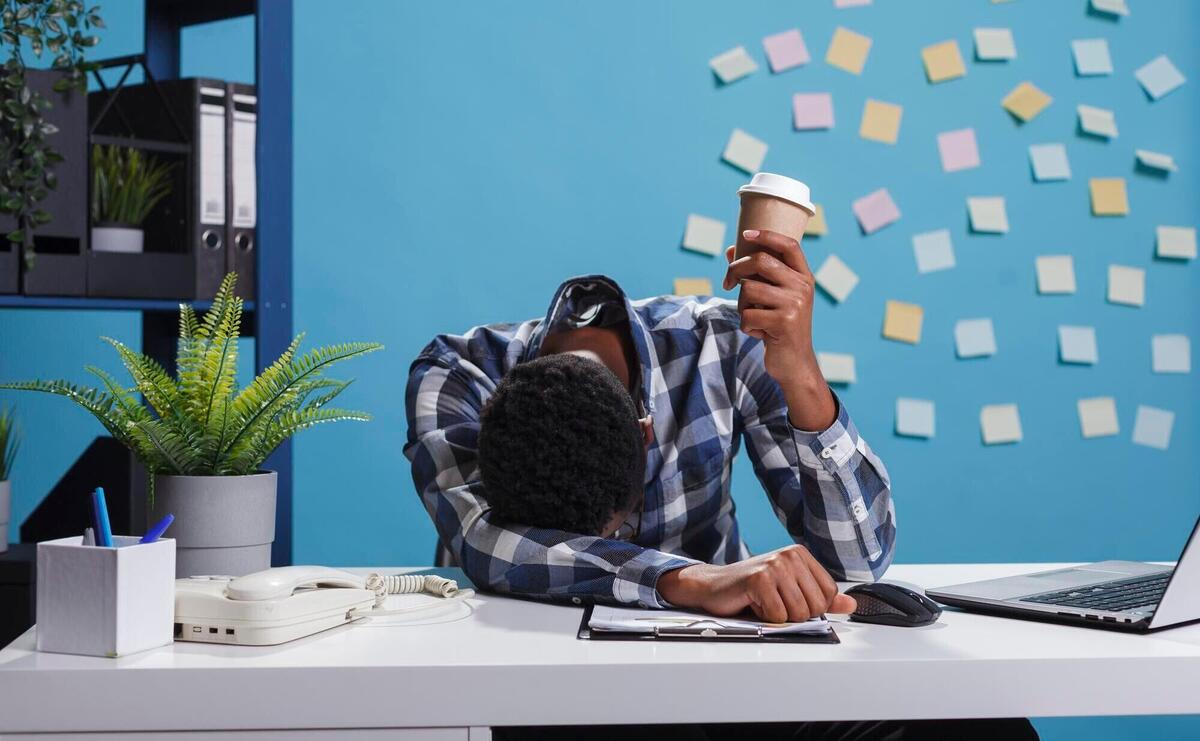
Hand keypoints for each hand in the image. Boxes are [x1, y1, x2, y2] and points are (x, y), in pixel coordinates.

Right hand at [657, 544, 856, 622]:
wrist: (713, 586)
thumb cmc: (752, 589)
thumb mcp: (791, 591)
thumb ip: (822, 598)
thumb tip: (851, 605)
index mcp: (801, 554)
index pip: (829, 594)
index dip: (813, 607)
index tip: (791, 601)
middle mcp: (789, 555)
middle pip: (815, 605)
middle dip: (796, 614)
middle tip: (775, 603)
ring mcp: (774, 564)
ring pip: (798, 613)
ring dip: (779, 617)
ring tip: (764, 602)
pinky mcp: (760, 578)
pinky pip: (778, 615)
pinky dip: (765, 618)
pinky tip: (753, 603)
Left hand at [721, 229, 834, 429]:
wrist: (795, 363)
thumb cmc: (780, 326)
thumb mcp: (774, 297)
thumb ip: (758, 274)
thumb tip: (732, 249)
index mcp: (804, 277)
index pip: (789, 245)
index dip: (767, 235)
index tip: (746, 234)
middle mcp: (803, 287)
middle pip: (760, 261)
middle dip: (736, 269)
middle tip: (727, 283)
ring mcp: (795, 305)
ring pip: (749, 290)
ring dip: (742, 305)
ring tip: (754, 317)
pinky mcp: (784, 323)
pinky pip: (747, 315)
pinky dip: (746, 326)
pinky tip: (760, 333)